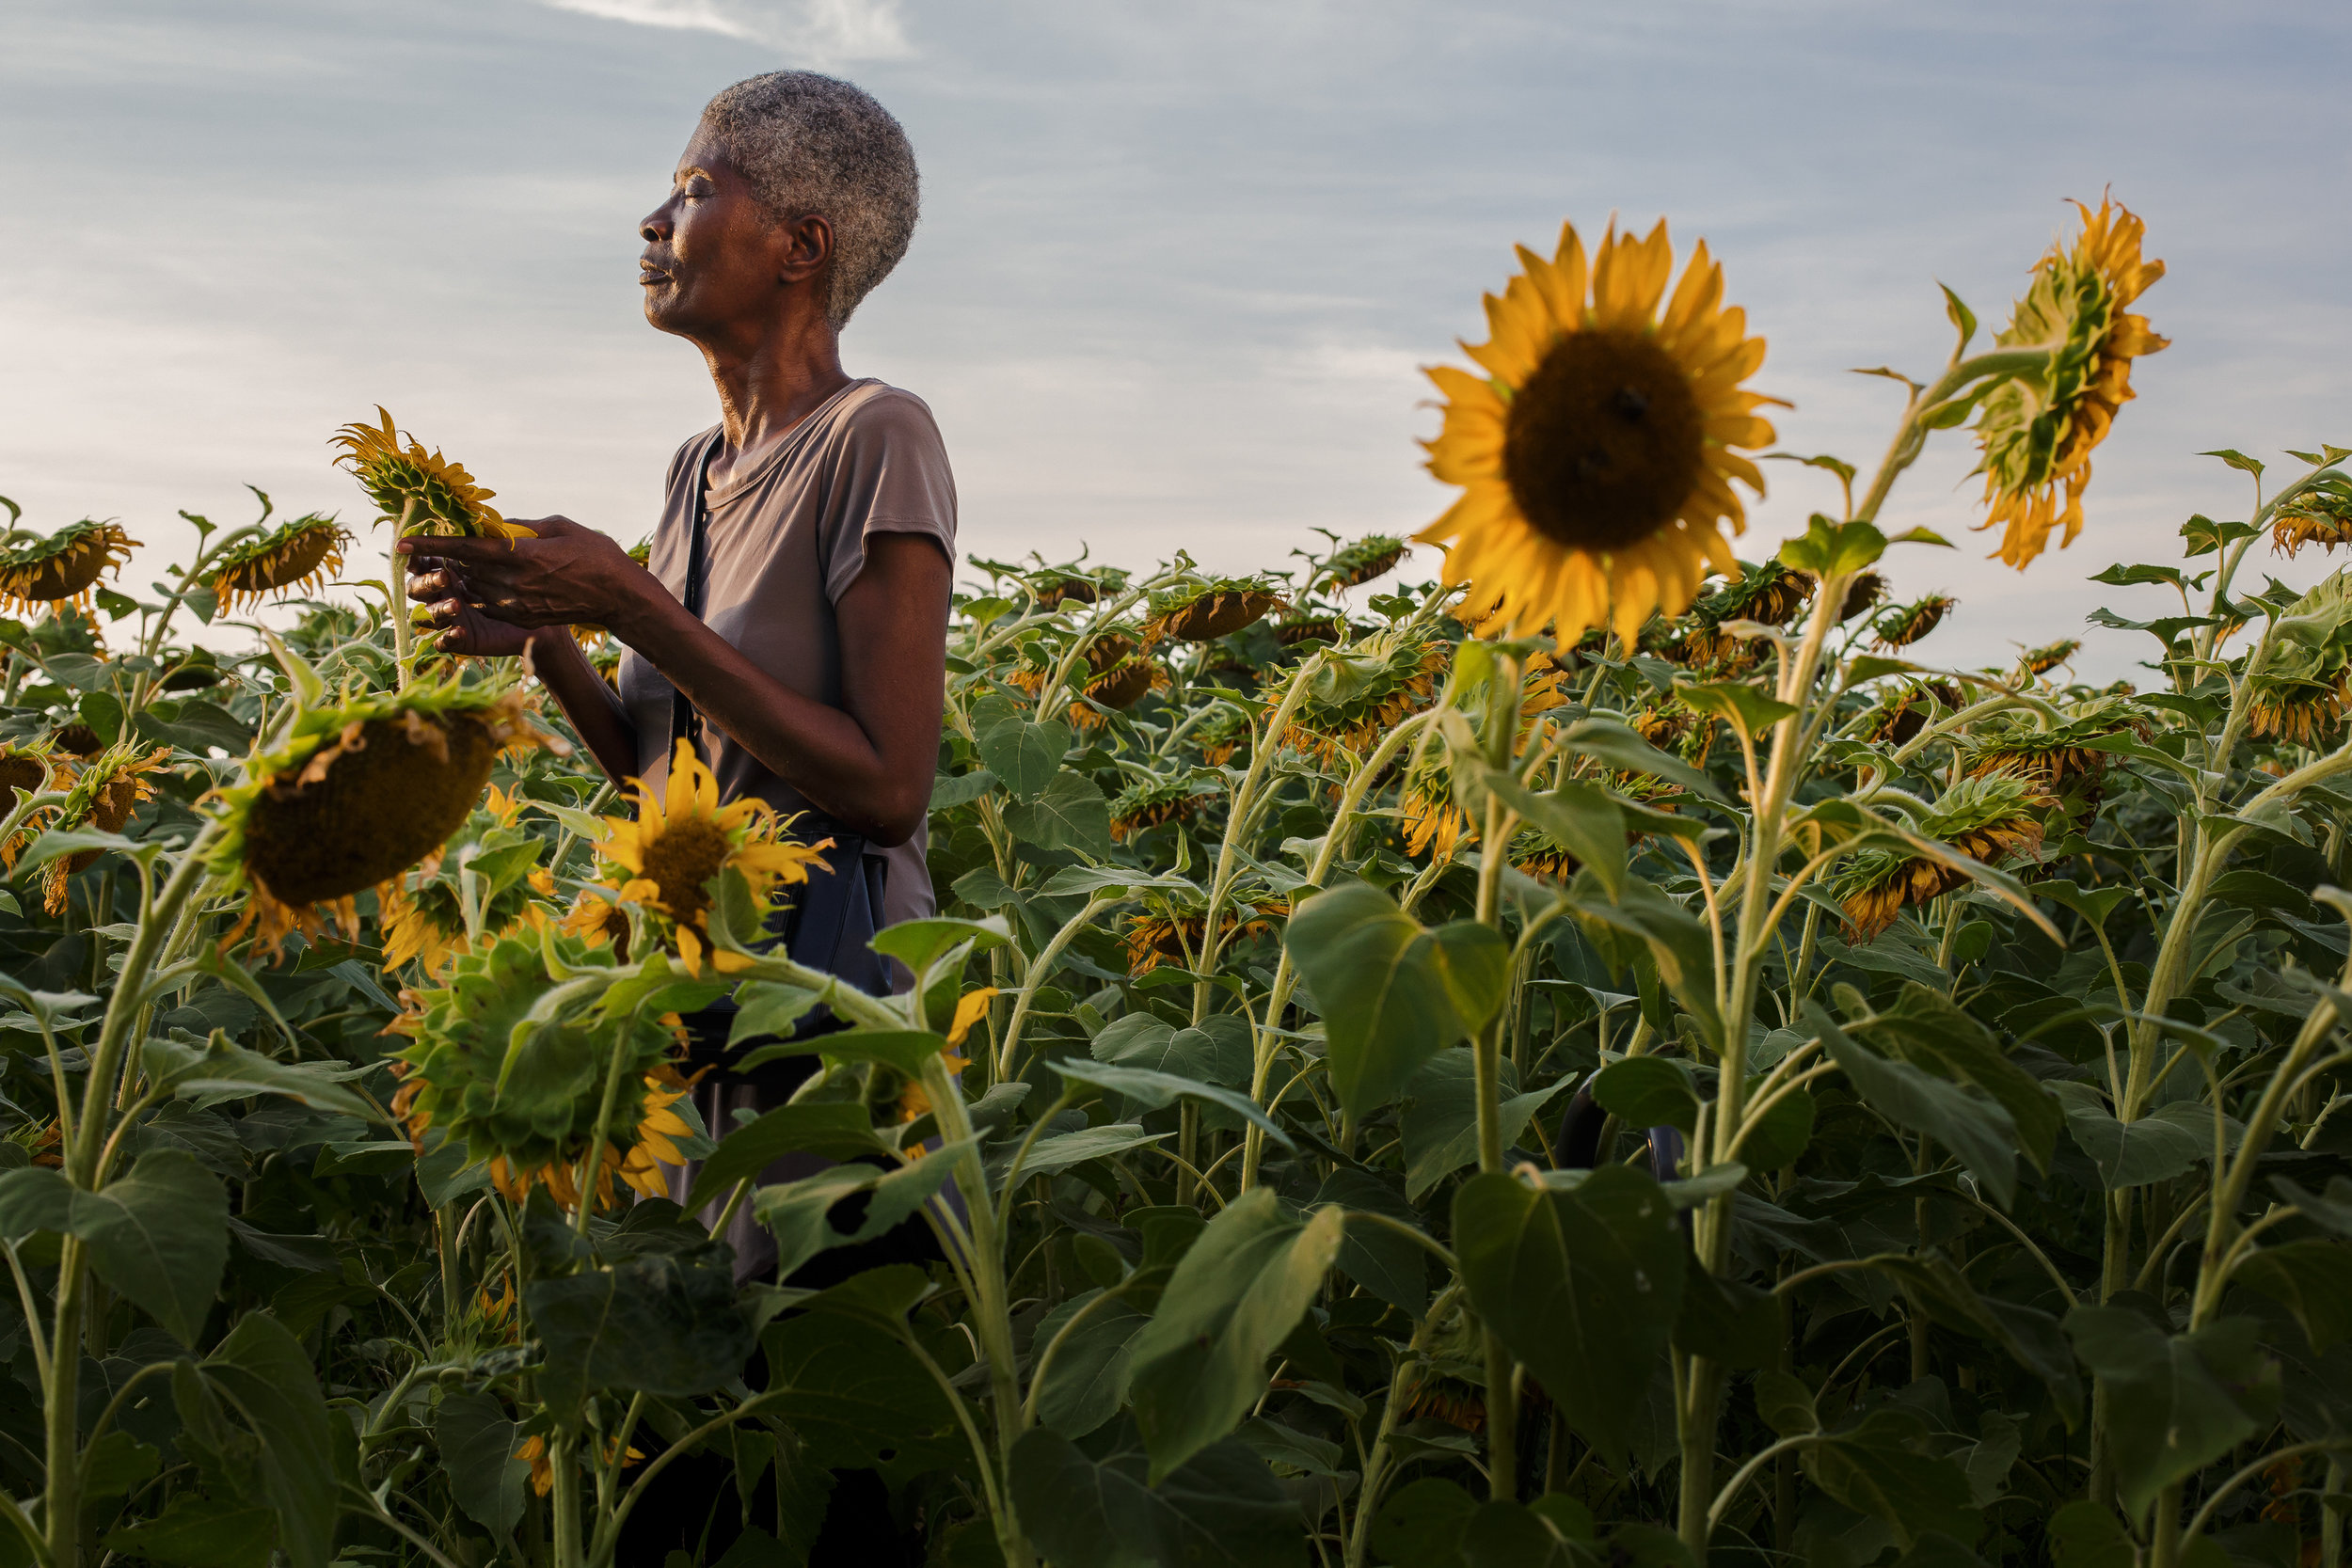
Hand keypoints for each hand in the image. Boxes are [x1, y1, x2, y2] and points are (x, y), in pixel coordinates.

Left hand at [399, 516, 655, 649]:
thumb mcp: (559, 526)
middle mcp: (513, 584)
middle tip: (429, 548)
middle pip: (464, 569)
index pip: (465, 549)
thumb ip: (522, 526)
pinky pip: (490, 602)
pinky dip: (483, 590)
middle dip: (446, 559)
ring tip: (461, 563)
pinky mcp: (522, 618)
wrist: (619, 598)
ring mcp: (517, 605)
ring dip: (464, 575)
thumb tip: (493, 523)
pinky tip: (489, 580)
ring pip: (474, 587)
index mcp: (521, 556)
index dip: (431, 545)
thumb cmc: (595, 555)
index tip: (401, 543)